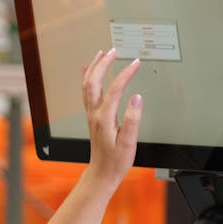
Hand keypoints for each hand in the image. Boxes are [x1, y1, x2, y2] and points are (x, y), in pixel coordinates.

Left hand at [82, 48, 142, 185]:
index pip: (115, 89)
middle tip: (113, 51)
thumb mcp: (128, 142)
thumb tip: (137, 98)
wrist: (102, 172)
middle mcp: (94, 115)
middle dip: (103, 64)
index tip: (136, 63)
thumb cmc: (116, 160)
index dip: (126, 74)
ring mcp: (91, 115)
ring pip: (87, 86)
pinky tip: (87, 71)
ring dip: (93, 68)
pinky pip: (85, 93)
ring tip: (101, 54)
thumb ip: (132, 120)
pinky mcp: (91, 117)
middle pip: (94, 82)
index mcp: (104, 119)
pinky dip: (86, 79)